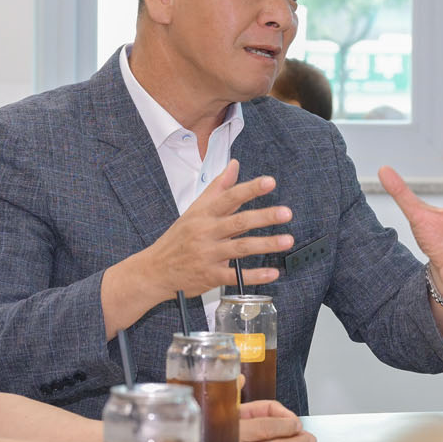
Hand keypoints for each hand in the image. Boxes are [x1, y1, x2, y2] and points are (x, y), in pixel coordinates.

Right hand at [139, 160, 294, 298]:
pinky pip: (236, 276)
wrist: (154, 270)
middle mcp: (206, 233)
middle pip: (238, 222)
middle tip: (286, 212)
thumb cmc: (178, 239)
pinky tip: (272, 272)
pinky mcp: (210, 276)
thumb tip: (234, 165)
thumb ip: (217, 188)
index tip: (269, 182)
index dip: (250, 189)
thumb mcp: (194, 210)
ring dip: (266, 244)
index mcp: (203, 214)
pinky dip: (255, 276)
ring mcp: (208, 255)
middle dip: (264, 217)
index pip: (229, 197)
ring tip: (287, 240)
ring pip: (240, 248)